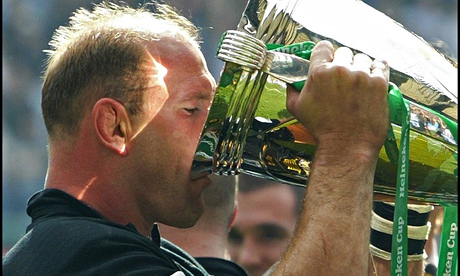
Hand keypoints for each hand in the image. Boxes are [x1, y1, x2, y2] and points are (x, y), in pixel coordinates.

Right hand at [286, 40, 389, 158]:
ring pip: (362, 58)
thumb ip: (292, 88)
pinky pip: (381, 65)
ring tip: (357, 83)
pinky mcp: (380, 83)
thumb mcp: (296, 108)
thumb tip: (292, 79)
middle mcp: (341, 70)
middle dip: (343, 63)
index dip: (325, 54)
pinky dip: (377, 71)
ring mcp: (362, 75)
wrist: (346, 146)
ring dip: (360, 68)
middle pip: (344, 52)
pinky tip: (372, 80)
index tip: (328, 61)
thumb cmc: (321, 129)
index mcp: (319, 73)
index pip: (323, 47)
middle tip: (342, 79)